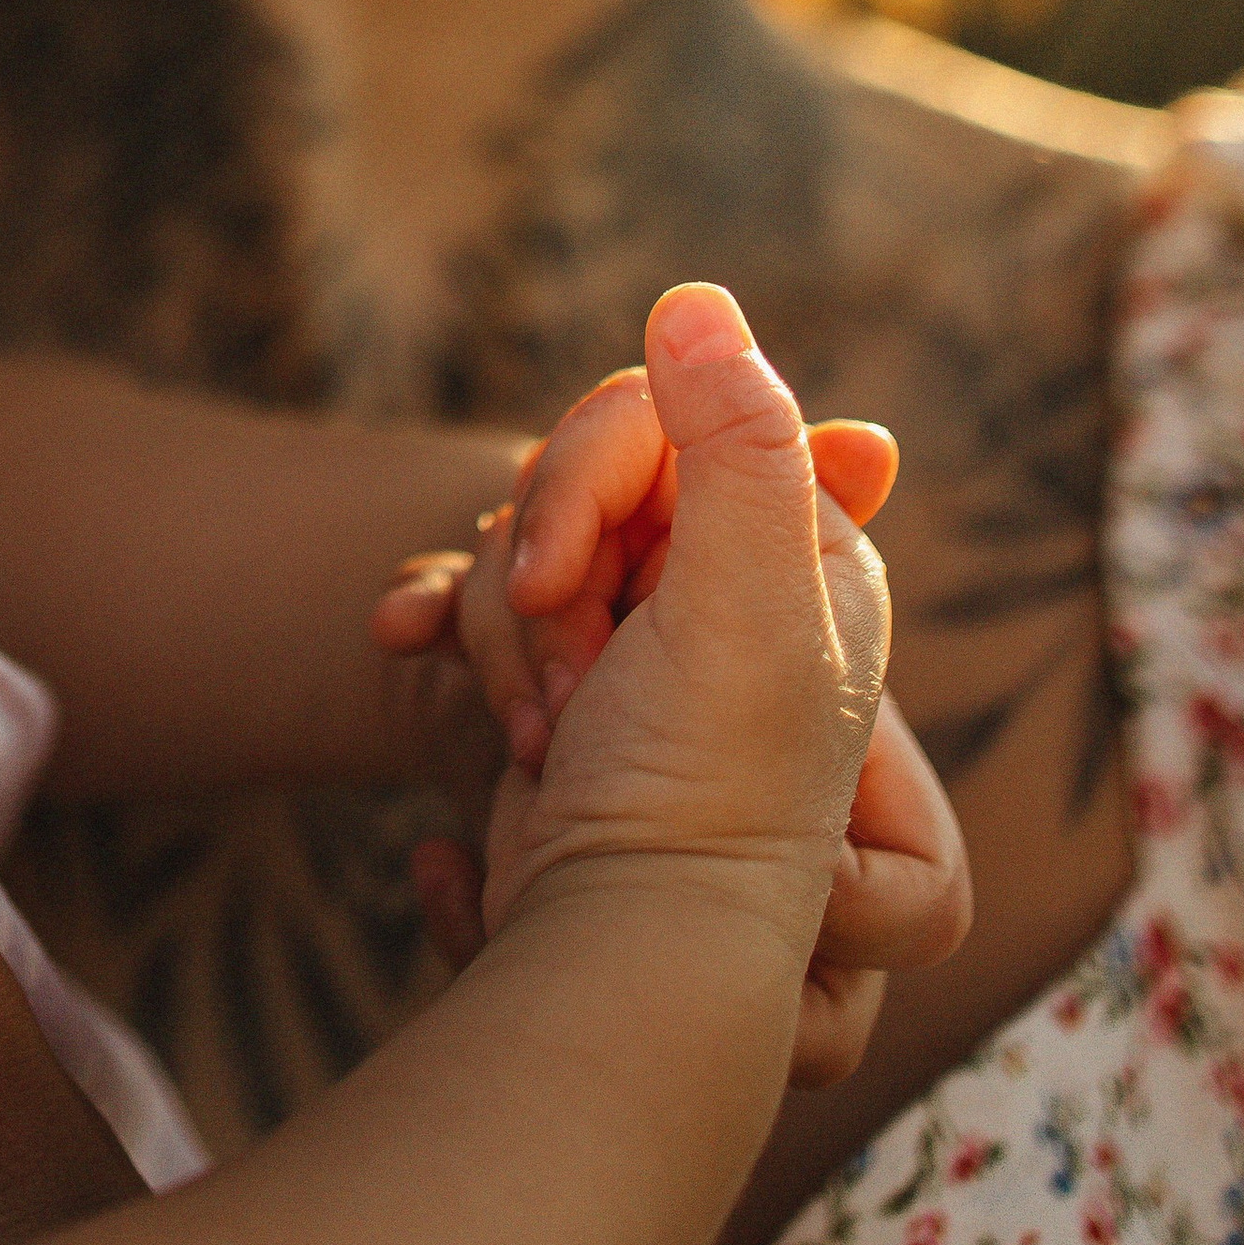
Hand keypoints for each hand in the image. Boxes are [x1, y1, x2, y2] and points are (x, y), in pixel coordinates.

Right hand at [377, 287, 968, 1083]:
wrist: (606, 947)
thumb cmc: (707, 789)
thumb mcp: (744, 605)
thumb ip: (738, 440)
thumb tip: (696, 297)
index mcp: (802, 548)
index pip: (664, 419)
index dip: (590, 477)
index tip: (567, 571)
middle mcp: (730, 579)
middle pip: (581, 486)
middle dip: (542, 588)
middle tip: (569, 688)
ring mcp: (644, 635)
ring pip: (521, 553)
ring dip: (503, 648)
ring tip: (549, 744)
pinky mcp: (569, 686)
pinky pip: (481, 613)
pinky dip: (456, 657)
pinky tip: (441, 697)